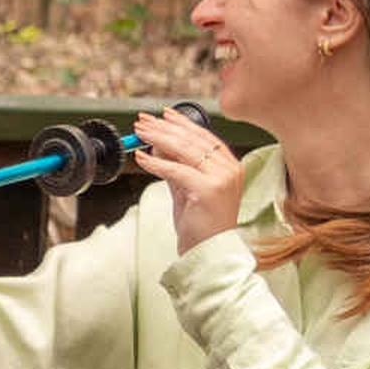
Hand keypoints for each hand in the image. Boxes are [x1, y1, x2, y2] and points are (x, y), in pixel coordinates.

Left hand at [132, 108, 245, 252]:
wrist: (209, 253)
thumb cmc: (200, 225)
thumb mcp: (186, 189)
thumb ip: (176, 167)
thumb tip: (158, 145)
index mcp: (230, 166)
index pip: (204, 137)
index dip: (182, 124)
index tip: (163, 115)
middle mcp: (230, 169)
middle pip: (193, 139)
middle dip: (165, 128)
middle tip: (143, 121)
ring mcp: (222, 179)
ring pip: (185, 150)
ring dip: (158, 139)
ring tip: (139, 133)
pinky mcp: (209, 190)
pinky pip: (178, 170)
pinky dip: (156, 163)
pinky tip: (141, 159)